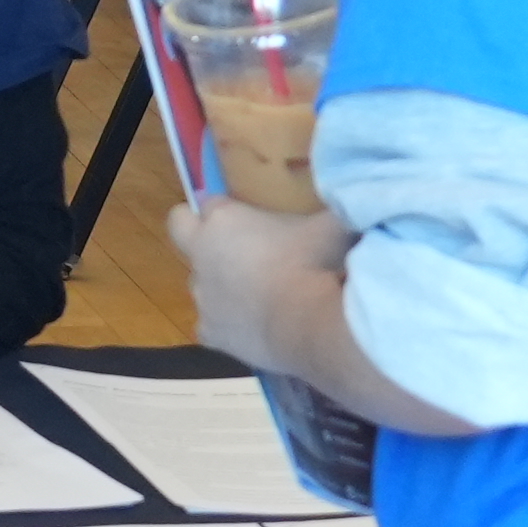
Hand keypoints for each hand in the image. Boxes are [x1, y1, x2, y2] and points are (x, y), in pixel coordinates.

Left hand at [173, 188, 359, 378]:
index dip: (227, 206)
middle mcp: (201, 254)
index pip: (209, 201)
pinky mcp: (209, 332)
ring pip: (198, 281)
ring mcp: (201, 296)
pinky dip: (227, 324)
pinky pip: (211, 323)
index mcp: (223, 220)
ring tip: (257, 292)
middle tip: (230, 242)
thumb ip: (331, 206)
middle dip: (196, 230)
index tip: (248, 215)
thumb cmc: (315, 265)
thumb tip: (347, 193)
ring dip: (219, 282)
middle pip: (180, 228)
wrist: (308, 325)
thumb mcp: (330, 225)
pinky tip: (252, 327)